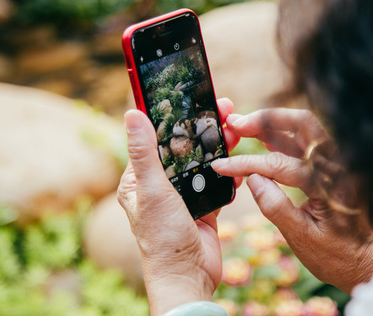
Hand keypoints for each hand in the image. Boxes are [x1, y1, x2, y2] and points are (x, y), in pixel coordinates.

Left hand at [118, 98, 240, 314]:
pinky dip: (229, 169)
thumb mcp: (151, 190)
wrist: (187, 276)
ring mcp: (184, 195)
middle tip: (224, 107)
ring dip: (219, 144)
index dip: (173, 116)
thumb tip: (131, 114)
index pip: (155, 138)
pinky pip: (217, 181)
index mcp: (139, 179)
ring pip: (203, 161)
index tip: (190, 97)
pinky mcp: (204, 205)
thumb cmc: (161, 237)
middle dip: (203, 127)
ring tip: (236, 128)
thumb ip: (144, 153)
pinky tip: (240, 157)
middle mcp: (160, 185)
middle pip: (184, 147)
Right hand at [212, 108, 372, 292]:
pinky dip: (282, 136)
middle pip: (303, 125)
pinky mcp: (331, 168)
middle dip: (266, 120)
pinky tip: (263, 138)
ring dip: (272, 123)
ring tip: (241, 125)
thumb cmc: (335, 256)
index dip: (248, 163)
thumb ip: (276, 207)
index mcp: (331, 187)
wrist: (362, 262)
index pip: (283, 165)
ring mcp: (337, 165)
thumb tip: (252, 179)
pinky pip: (305, 143)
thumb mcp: (302, 239)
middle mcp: (338, 168)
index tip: (222, 165)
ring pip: (304, 129)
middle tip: (236, 123)